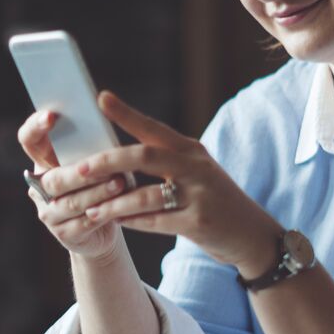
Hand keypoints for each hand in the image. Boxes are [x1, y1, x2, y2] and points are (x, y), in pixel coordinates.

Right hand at [17, 110, 127, 260]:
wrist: (101, 227)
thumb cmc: (99, 183)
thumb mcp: (94, 160)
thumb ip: (91, 146)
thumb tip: (108, 118)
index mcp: (43, 160)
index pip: (28, 139)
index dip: (35, 127)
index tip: (51, 116)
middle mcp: (39, 186)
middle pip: (54, 178)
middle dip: (80, 171)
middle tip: (103, 162)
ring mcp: (48, 212)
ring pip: (70, 202)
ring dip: (97, 192)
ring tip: (120, 183)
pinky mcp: (63, 233)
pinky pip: (82, 223)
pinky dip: (101, 214)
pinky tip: (118, 208)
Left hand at [60, 91, 282, 270]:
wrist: (253, 234)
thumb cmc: (215, 201)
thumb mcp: (197, 172)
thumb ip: (166, 161)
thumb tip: (119, 157)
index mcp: (191, 150)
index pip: (153, 128)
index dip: (126, 114)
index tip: (100, 99)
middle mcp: (195, 167)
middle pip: (145, 157)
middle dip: (109, 162)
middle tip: (80, 168)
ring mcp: (198, 195)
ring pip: (145, 195)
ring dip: (114, 203)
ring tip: (91, 208)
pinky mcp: (198, 223)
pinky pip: (155, 221)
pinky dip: (131, 222)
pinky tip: (115, 221)